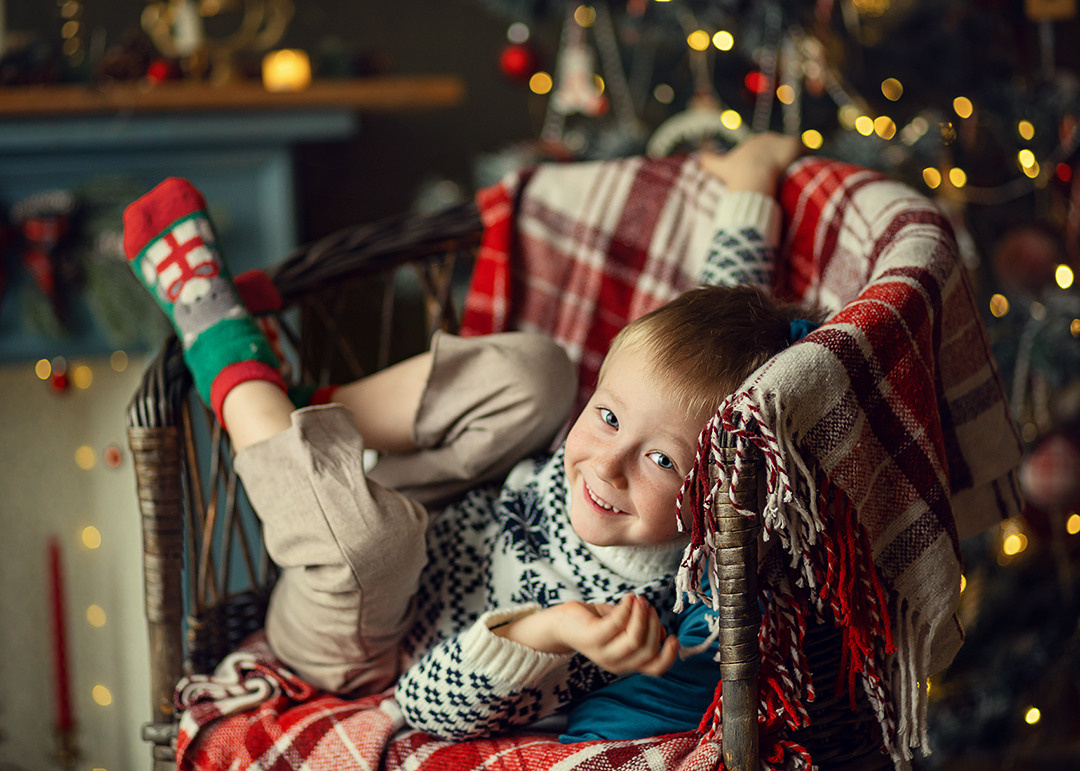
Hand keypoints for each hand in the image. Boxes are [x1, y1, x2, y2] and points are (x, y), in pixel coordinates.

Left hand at [493, 595, 678, 676]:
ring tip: (640, 600)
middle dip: (654, 625)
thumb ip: (642, 630)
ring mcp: (603, 653)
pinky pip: (616, 624)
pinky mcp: (592, 638)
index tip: (675, 637)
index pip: (655, 669)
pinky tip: (629, 598)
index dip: (669, 656)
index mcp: (626, 663)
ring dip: (642, 617)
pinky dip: (627, 609)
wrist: (562, 622)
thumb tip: (663, 631)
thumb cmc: (596, 622)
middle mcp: (615, 663)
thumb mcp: (623, 628)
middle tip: (648, 606)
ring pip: (634, 640)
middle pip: (648, 650)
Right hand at [698, 132, 804, 194]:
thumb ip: (707, 161)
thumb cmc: (736, 174)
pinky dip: (805, 161)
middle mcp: (768, 138)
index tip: (765, 178)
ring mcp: (782, 142)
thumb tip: (696, 159)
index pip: (761, 151)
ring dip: (792, 162)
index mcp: (752, 142)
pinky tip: (805, 173)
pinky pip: (804, 152)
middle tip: (779, 181)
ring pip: (790, 153)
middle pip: (776, 150)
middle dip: (778, 162)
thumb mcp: (719, 167)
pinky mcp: (795, 146)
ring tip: (793, 178)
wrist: (754, 176)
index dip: (763, 164)